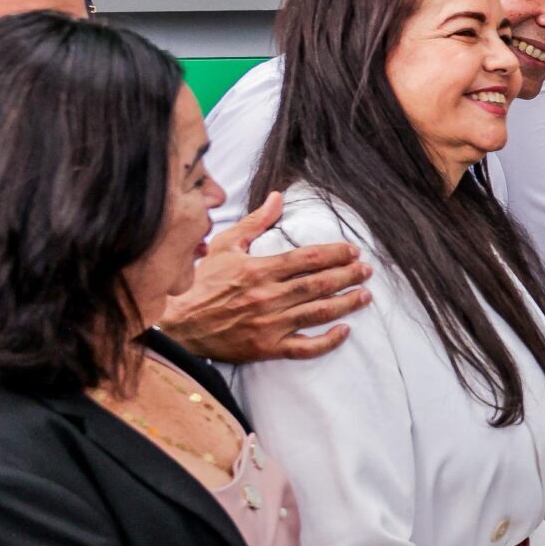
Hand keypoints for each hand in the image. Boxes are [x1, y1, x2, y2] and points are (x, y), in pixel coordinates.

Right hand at [158, 191, 373, 362]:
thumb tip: (277, 197)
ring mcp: (269, 324)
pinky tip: (344, 330)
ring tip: (365, 294)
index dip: (335, 253)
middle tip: (367, 270)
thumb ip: (254, 223)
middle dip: (348, 275)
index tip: (353, 251)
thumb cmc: (202, 283)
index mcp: (258, 270)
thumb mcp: (224, 246)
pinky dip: (328, 341)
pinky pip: (305, 347)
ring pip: (318, 312)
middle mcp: (267, 296)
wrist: (178, 325)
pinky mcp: (267, 348)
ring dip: (347, 303)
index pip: (307, 258)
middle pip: (319, 284)